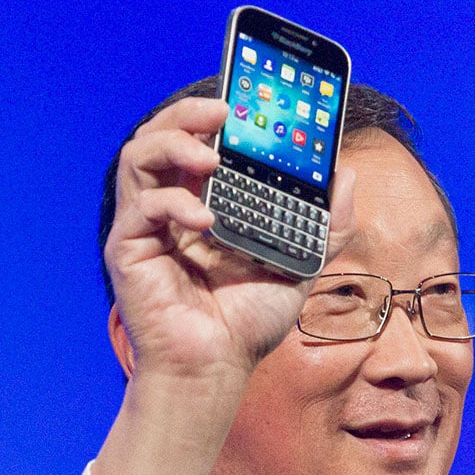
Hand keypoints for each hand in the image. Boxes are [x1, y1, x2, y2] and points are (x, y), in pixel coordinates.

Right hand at [94, 96, 353, 474]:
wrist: (216, 371)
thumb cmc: (248, 325)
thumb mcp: (299, 268)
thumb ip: (323, 226)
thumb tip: (346, 175)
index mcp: (206, 206)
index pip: (205, 141)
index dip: (219, 115)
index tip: (250, 103)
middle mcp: (172, 209)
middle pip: (164, 135)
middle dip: (190, 113)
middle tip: (225, 113)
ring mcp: (148, 227)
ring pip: (139, 155)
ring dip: (173, 142)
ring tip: (209, 156)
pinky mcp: (129, 249)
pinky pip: (142, 206)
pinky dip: (173, 202)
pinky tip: (205, 221)